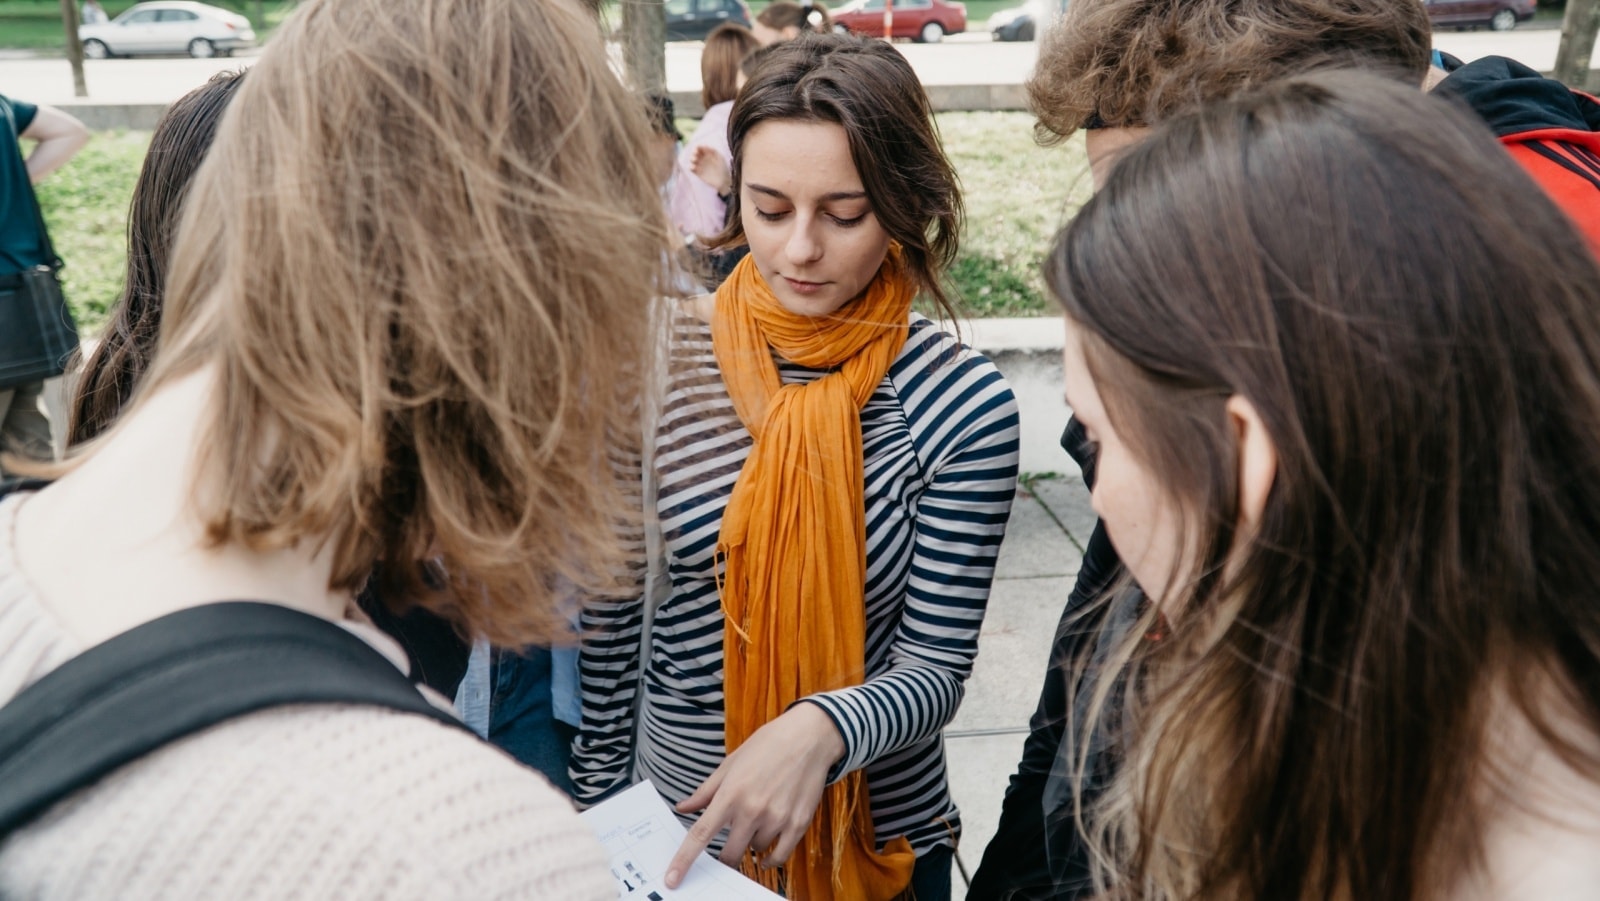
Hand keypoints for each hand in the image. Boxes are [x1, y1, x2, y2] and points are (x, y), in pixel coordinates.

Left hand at [664, 703, 844, 887]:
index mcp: (731, 794)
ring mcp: (777, 818)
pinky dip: (771, 858)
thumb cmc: (767, 746)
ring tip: (760, 820)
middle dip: (725, 856)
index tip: (672, 879)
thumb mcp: (730, 763)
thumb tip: (682, 807)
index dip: (684, 860)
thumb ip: (705, 791)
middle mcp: (752, 809)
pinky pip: (779, 856)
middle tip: (728, 846)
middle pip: (729, 854)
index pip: (701, 834)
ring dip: (752, 844)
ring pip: (755, 851)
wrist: (808, 737)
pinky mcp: (798, 824)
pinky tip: (767, 853)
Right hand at [689, 144, 732, 196]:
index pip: (701, 148)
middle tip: (695, 153)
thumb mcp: (720, 157)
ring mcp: (700, 165)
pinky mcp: (698, 173)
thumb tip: (705, 145)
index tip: (698, 148)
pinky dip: (691, 167)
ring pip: (692, 160)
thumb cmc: (723, 168)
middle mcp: (703, 158)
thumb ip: (713, 151)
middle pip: (695, 153)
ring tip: (695, 160)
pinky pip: (691, 168)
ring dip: (692, 158)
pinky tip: (694, 167)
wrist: (723, 180)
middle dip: (694, 152)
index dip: (698, 147)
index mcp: (708, 154)